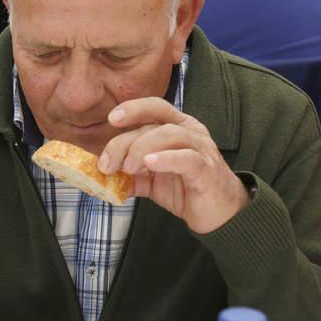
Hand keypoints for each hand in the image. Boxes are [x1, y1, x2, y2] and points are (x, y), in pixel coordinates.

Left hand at [97, 97, 250, 233]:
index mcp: (176, 126)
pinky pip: (186, 158)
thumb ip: (128, 173)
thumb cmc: (186, 188)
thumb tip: (99, 175)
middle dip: (125, 142)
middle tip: (108, 163)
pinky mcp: (206, 169)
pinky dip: (166, 158)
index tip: (111, 119)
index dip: (133, 109)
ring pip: (169, 135)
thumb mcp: (151, 179)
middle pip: (154, 124)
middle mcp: (190, 131)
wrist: (220, 214)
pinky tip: (149, 164)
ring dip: (142, 148)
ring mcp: (201, 148)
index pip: (154, 107)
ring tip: (129, 167)